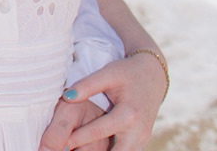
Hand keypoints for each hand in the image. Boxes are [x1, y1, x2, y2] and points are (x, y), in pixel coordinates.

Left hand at [51, 51, 166, 150]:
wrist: (153, 76)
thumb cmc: (127, 73)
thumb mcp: (107, 74)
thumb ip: (87, 85)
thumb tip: (66, 97)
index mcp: (128, 115)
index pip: (97, 132)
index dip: (76, 138)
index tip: (62, 143)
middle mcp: (138, 132)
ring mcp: (142, 139)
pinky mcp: (142, 142)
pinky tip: (94, 149)